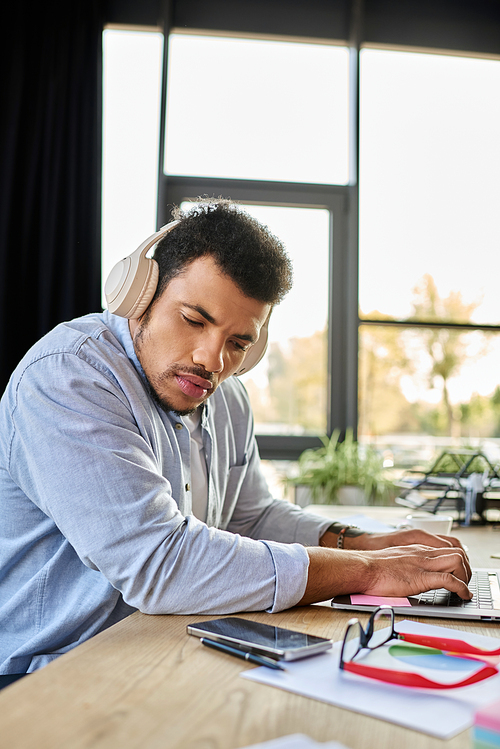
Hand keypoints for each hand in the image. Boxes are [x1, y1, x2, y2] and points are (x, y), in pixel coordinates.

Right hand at [320, 526, 469, 577]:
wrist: (362, 567)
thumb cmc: (372, 567)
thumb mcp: (394, 560)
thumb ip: (406, 563)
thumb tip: (408, 575)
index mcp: (417, 548)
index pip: (447, 547)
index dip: (459, 560)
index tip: (459, 572)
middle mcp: (423, 553)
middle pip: (458, 552)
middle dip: (467, 568)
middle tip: (465, 582)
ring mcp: (423, 563)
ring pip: (458, 561)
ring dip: (466, 576)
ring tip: (464, 589)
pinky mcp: (421, 577)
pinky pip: (450, 580)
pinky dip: (461, 588)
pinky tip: (462, 595)